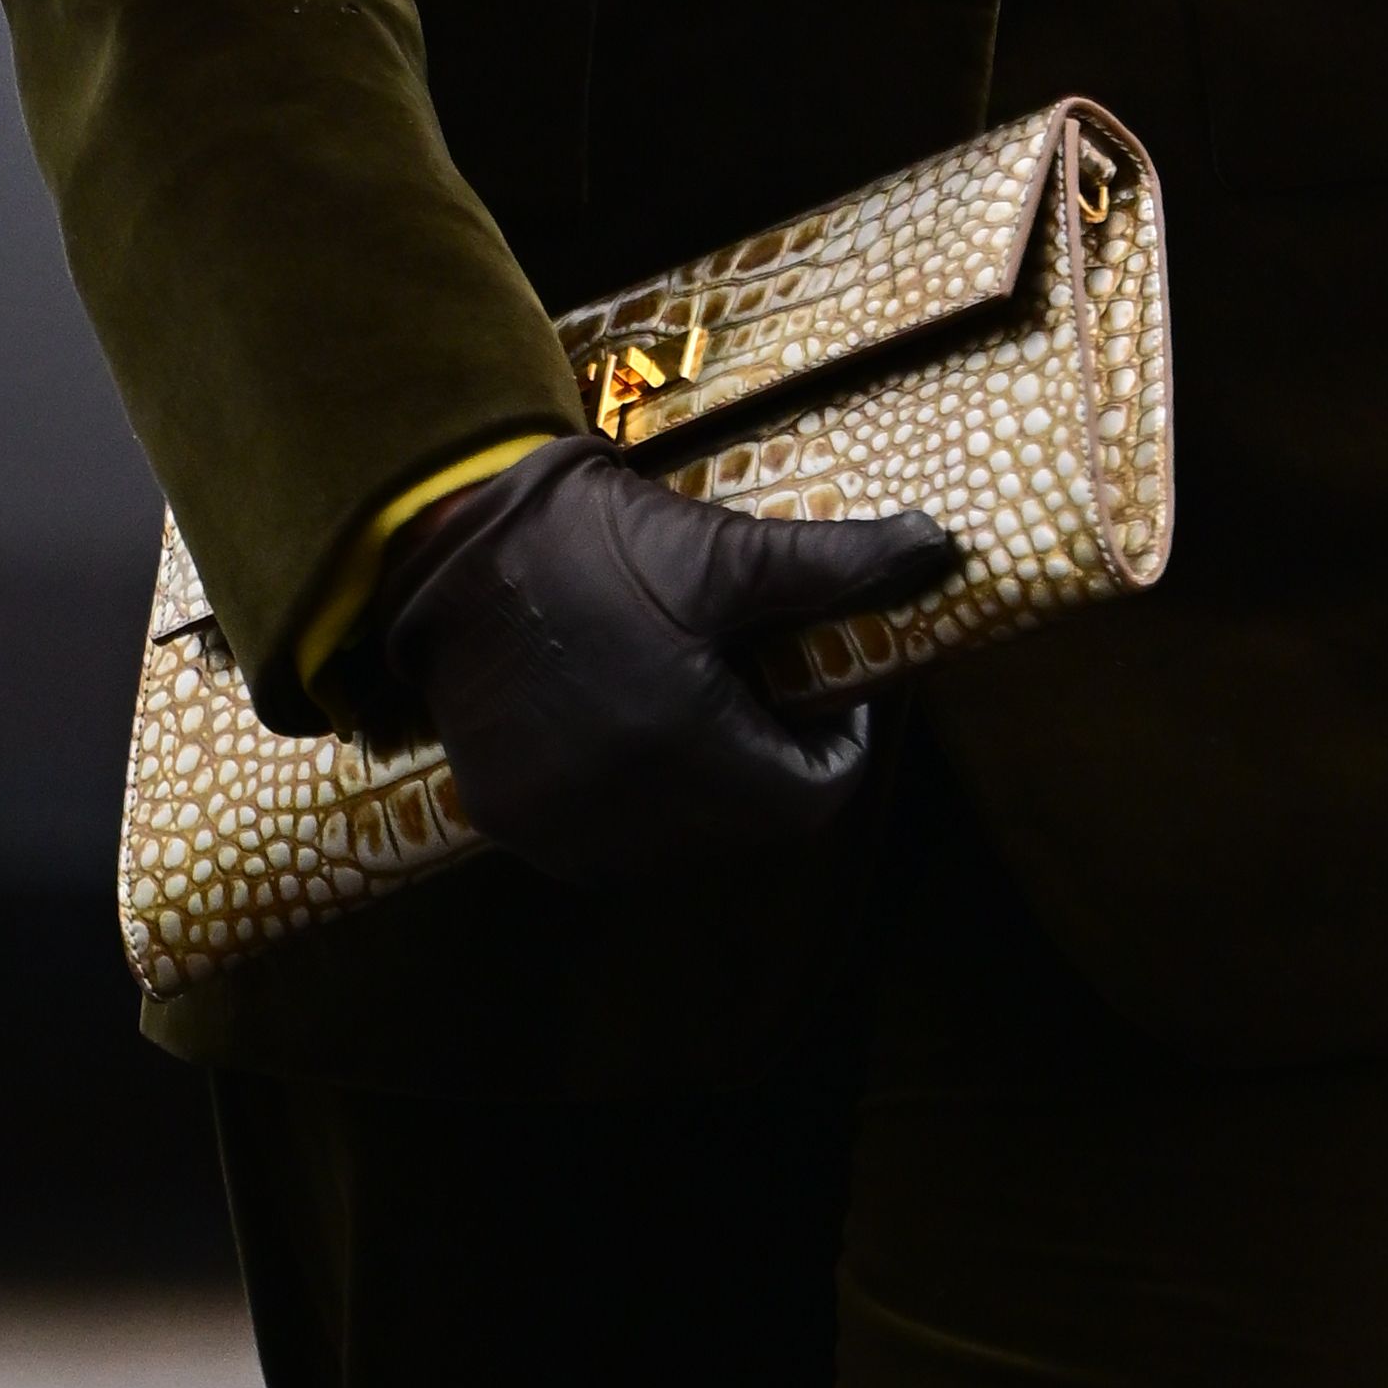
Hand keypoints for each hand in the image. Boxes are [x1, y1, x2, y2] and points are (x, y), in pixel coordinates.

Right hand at [371, 439, 957, 891]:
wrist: (448, 551)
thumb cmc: (592, 546)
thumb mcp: (720, 552)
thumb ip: (836, 565)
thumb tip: (938, 547)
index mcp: (691, 754)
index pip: (812, 799)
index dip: (835, 744)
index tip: (822, 687)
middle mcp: (629, 818)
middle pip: (750, 823)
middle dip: (772, 761)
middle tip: (759, 682)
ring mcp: (564, 832)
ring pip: (681, 840)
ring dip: (707, 786)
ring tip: (691, 697)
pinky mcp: (515, 825)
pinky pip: (609, 842)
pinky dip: (636, 800)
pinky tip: (625, 722)